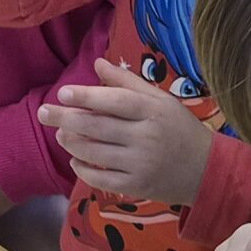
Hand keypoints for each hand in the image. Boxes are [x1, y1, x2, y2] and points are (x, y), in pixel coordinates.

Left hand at [39, 58, 215, 204]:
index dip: (87, 97)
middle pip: (99, 127)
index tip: (62, 92)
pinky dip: (83, 169)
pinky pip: (101, 179)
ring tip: (59, 134)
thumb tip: (97, 63)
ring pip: (95, 153)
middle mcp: (147, 138)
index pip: (116, 101)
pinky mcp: (137, 187)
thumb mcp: (160, 100)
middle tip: (43, 112)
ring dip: (71, 142)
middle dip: (66, 119)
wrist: (207, 171)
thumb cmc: (179, 128)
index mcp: (154, 111)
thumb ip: (128, 82)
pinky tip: (74, 158)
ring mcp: (141, 165)